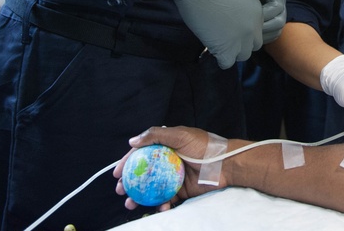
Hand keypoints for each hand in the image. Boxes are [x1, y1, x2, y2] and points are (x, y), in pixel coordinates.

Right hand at [114, 126, 241, 210]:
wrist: (226, 164)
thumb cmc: (205, 146)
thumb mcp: (180, 135)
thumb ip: (156, 135)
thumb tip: (132, 141)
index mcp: (166, 146)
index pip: (141, 154)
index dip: (127, 163)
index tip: (117, 174)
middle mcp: (168, 161)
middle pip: (143, 173)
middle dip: (129, 183)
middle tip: (121, 191)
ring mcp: (173, 177)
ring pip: (151, 189)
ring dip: (139, 197)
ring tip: (131, 204)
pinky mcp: (182, 191)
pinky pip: (167, 199)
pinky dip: (161, 205)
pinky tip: (158, 207)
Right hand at [171, 0, 262, 67]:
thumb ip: (242, 8)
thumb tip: (234, 17)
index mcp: (258, 13)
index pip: (257, 31)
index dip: (244, 31)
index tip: (232, 28)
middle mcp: (253, 28)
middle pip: (253, 46)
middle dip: (241, 43)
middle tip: (226, 37)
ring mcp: (240, 40)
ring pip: (242, 56)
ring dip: (232, 52)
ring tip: (219, 42)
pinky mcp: (225, 48)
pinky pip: (227, 63)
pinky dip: (220, 58)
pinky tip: (212, 47)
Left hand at [235, 0, 286, 43]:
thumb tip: (241, 12)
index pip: (277, 6)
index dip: (264, 14)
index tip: (248, 16)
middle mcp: (280, 3)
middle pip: (280, 21)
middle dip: (263, 28)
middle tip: (247, 30)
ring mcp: (278, 14)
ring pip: (277, 31)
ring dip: (262, 36)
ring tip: (247, 36)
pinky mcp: (272, 22)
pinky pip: (272, 35)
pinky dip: (262, 39)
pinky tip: (249, 39)